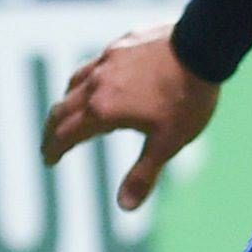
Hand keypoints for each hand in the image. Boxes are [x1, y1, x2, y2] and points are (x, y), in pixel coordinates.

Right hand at [44, 28, 219, 205]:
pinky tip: (100, 81)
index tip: (49, 159)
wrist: (202, 47)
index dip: (54, 149)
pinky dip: (87, 79)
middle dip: (52, 129)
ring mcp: (107, 60)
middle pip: (62, 108)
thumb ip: (143, 175)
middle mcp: (97, 84)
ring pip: (75, 82)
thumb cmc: (186, 99)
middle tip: (49, 143)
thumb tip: (124, 207)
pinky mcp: (121, 44)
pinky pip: (95, 64)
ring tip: (68, 112)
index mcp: (103, 110)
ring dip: (66, 102)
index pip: (66, 134)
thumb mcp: (167, 143)